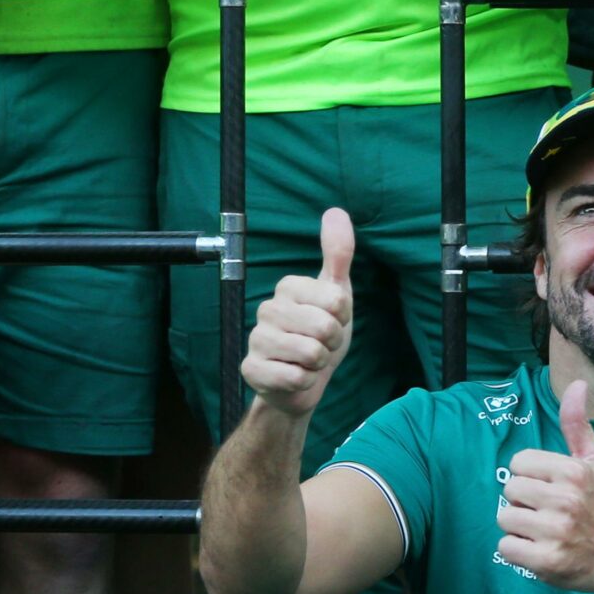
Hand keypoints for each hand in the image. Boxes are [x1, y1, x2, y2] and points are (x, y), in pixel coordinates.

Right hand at [244, 210, 356, 416]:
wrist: (303, 381)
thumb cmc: (320, 334)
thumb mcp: (337, 293)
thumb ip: (338, 254)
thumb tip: (335, 211)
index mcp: (288, 287)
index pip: (337, 301)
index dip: (342, 318)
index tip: (331, 321)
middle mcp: (267, 309)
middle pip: (324, 327)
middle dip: (332, 342)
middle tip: (321, 344)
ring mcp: (256, 339)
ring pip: (311, 354)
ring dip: (318, 364)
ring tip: (308, 361)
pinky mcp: (251, 369)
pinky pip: (294, 378)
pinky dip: (303, 382)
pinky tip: (293, 376)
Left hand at [496, 380, 593, 589]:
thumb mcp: (593, 461)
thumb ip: (577, 424)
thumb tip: (577, 384)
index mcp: (573, 471)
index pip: (517, 463)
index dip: (530, 477)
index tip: (551, 489)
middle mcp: (566, 500)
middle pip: (509, 490)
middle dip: (524, 502)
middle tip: (549, 513)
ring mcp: (556, 532)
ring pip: (504, 518)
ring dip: (519, 527)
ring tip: (544, 532)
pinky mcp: (546, 561)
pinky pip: (505, 547)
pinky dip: (518, 552)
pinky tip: (540, 550)